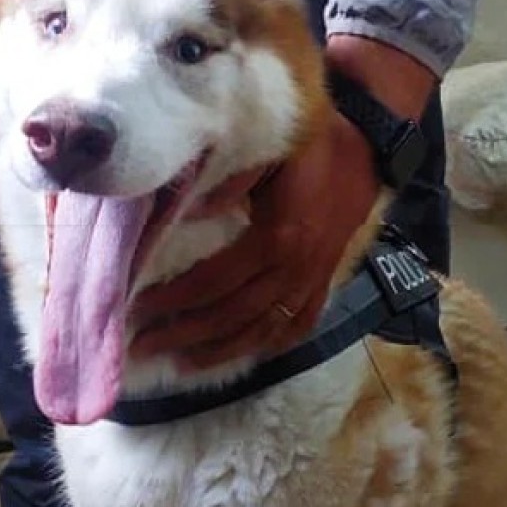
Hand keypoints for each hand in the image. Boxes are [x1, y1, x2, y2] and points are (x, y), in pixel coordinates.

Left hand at [130, 36, 434, 369]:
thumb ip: (227, 180)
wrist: (370, 149)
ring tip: (181, 362)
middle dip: (185, 333)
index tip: (136, 306)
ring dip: (220, 350)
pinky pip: (299, 324)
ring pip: (263, 329)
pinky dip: (271, 344)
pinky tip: (244, 355)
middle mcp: (296, 268)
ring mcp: (314, 279)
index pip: (215, 280)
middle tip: (143, 344)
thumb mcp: (267, 150)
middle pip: (233, 314)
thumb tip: (184, 211)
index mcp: (278, 237)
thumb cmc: (312, 144)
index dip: (175, 298)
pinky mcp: (325, 281)